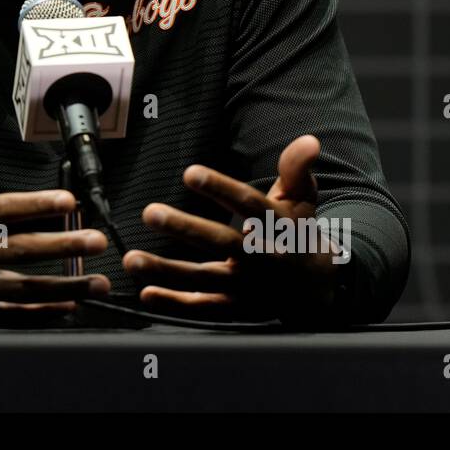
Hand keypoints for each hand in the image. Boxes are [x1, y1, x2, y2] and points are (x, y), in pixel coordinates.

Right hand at [0, 140, 110, 325]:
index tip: (67, 203)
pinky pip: (8, 316)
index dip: (34, 206)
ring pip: (19, 289)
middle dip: (60, 246)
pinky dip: (39, 314)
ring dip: (61, 286)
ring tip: (95, 281)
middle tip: (95, 241)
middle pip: (17, 252)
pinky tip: (68, 307)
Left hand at [122, 135, 348, 324]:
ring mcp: (248, 287)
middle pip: (221, 242)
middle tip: (150, 213)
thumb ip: (296, 169)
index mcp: (278, 226)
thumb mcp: (302, 199)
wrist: (318, 287)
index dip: (220, 188)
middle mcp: (262, 258)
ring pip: (204, 279)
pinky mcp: (237, 309)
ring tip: (131, 259)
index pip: (248, 204)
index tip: (189, 173)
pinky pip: (204, 309)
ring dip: (166, 271)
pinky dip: (176, 305)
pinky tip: (147, 293)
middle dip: (184, 228)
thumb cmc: (298, 233)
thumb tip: (308, 140)